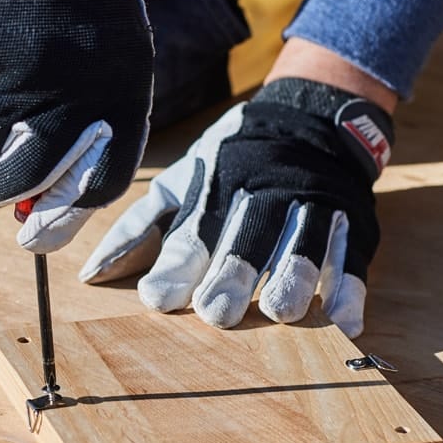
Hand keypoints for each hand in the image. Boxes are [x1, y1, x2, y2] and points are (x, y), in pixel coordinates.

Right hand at [0, 0, 152, 252]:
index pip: (97, 184)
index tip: (34, 235)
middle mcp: (64, 95)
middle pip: (14, 183)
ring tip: (1, 48)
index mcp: (119, 91)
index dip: (62, 216)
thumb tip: (36, 218)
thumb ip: (86, 126)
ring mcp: (3, 81)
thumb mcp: (105, 48)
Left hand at [79, 78, 394, 337]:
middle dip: (233, 274)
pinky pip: (352, 257)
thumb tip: (90, 276)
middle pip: (247, 238)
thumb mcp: (179, 183)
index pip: (193, 231)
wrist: (309, 120)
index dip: (177, 266)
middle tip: (218, 312)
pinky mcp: (350, 224)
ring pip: (304, 244)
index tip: (159, 298)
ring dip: (293, 278)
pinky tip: (343, 322)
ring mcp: (311, 209)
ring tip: (281, 312)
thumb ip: (137, 228)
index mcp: (217, 188)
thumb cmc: (228, 165)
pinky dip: (349, 289)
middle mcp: (263, 196)